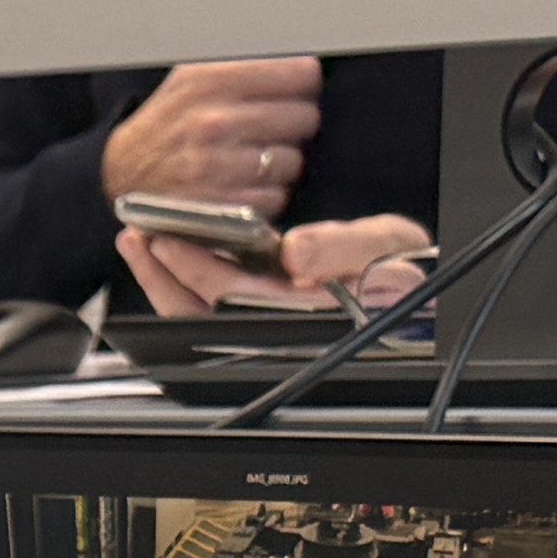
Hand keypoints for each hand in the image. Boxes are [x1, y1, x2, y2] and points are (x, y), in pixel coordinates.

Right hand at [99, 55, 327, 221]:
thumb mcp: (195, 76)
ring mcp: (215, 167)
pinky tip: (244, 186)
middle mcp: (214, 121)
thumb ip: (245, 65)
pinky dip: (264, 196)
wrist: (119, 172)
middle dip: (293, 125)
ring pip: (291, 161)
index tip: (291, 93)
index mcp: (213, 79)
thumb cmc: (170, 121)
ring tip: (255, 159)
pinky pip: (274, 199)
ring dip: (280, 164)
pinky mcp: (217, 207)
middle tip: (272, 129)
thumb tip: (305, 63)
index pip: (300, 75)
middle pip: (303, 118)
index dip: (301, 85)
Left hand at [123, 211, 429, 318]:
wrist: (420, 282)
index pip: (231, 297)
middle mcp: (276, 323)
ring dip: (166, 280)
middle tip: (136, 233)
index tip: (165, 240)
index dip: (194, 270)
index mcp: (300, 314)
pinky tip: (173, 252)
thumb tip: (295, 252)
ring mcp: (267, 318)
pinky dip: (187, 277)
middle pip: (201, 311)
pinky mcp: (266, 305)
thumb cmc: (408, 268)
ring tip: (141, 243)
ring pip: (200, 311)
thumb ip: (342, 248)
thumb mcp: (386, 245)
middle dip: (163, 274)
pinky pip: (214, 300)